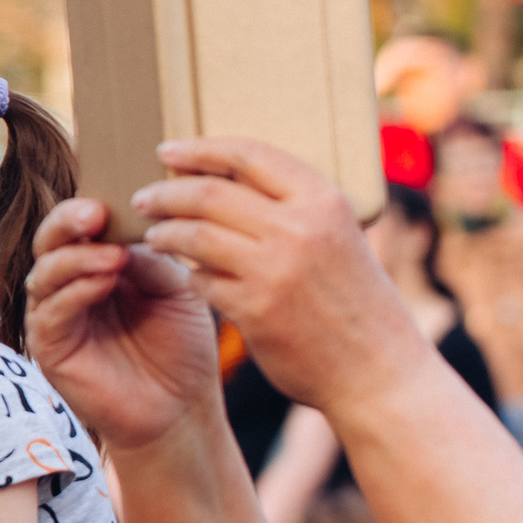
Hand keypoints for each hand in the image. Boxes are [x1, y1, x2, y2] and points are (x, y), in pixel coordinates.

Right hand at [26, 198, 220, 449]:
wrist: (181, 410)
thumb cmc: (180, 347)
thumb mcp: (175, 288)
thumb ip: (151, 257)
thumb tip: (129, 225)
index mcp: (98, 263)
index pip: (79, 223)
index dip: (89, 203)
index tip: (113, 190)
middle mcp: (69, 284)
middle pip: (50, 239)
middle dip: (68, 221)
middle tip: (95, 213)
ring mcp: (55, 315)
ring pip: (43, 271)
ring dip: (75, 258)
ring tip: (112, 255)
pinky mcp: (49, 347)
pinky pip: (50, 311)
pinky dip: (74, 292)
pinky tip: (103, 284)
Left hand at [134, 137, 425, 411]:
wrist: (379, 373)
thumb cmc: (355, 303)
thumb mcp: (340, 239)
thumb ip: (295, 210)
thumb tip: (227, 181)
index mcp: (324, 202)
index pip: (248, 154)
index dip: (200, 148)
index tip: (168, 149)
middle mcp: (300, 229)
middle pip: (208, 193)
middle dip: (166, 192)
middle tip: (143, 198)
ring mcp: (275, 270)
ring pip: (194, 235)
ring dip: (163, 233)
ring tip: (152, 235)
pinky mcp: (254, 309)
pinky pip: (200, 280)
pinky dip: (186, 275)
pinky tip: (180, 275)